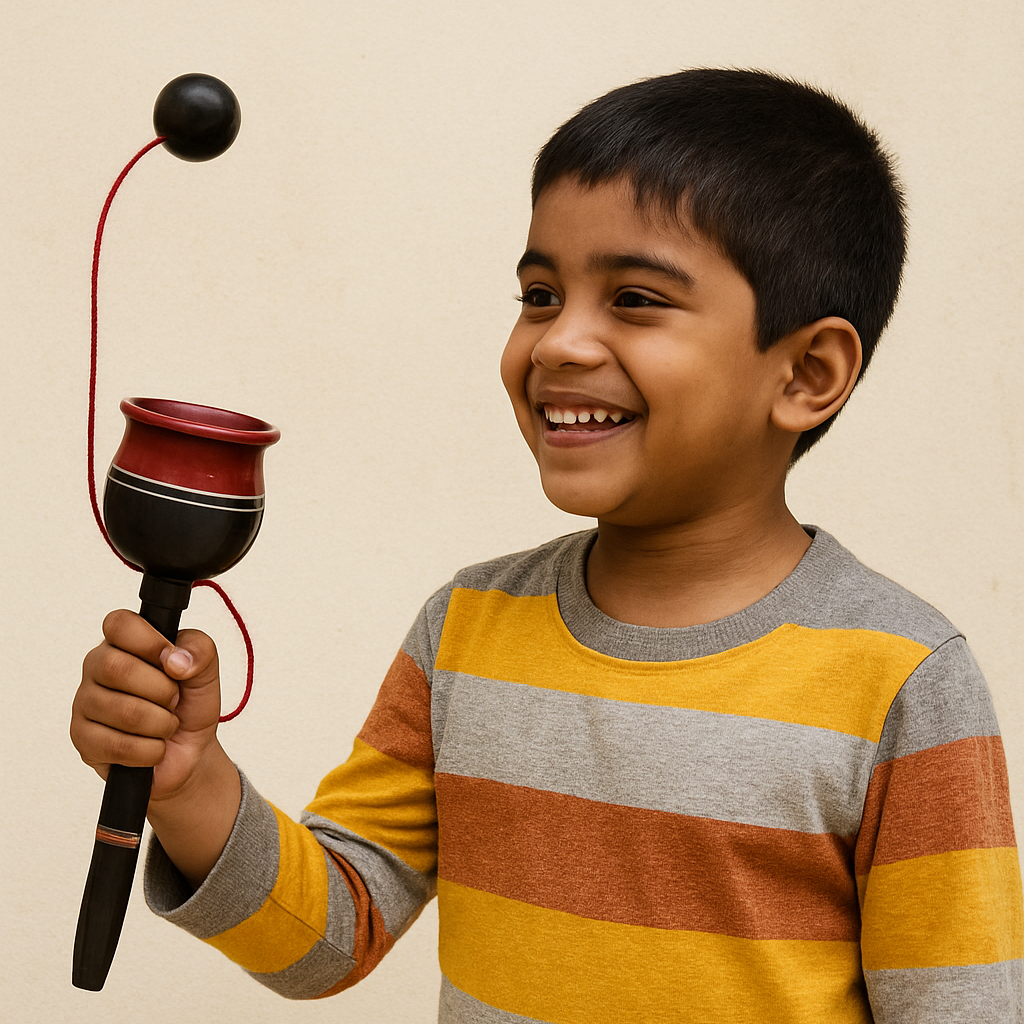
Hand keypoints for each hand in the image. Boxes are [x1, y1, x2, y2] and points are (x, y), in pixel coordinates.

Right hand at [71, 609, 221, 803]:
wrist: (190, 751)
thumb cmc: (190, 703)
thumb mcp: (206, 670)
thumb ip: (200, 650)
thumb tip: (175, 659)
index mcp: (123, 642)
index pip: (118, 624)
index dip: (150, 643)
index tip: (173, 662)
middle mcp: (97, 668)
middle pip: (117, 668)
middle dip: (162, 690)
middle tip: (174, 699)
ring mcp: (84, 704)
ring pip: (122, 711)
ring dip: (161, 723)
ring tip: (167, 724)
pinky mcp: (84, 740)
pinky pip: (119, 746)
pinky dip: (151, 750)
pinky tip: (154, 746)